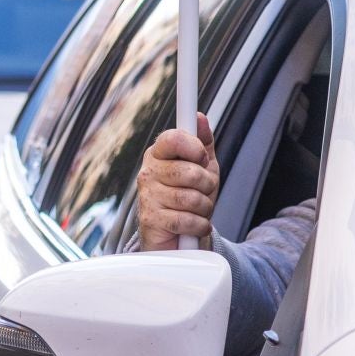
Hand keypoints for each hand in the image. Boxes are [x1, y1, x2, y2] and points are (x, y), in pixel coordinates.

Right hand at [135, 113, 219, 250]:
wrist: (177, 238)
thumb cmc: (188, 198)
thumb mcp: (202, 167)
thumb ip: (202, 142)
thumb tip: (200, 118)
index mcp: (158, 154)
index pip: (174, 138)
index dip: (195, 147)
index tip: (202, 158)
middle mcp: (148, 172)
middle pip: (189, 171)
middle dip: (207, 184)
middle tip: (204, 190)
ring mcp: (147, 196)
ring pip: (191, 198)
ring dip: (205, 208)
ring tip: (199, 210)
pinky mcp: (150, 220)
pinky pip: (186, 220)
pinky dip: (199, 225)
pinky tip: (194, 225)